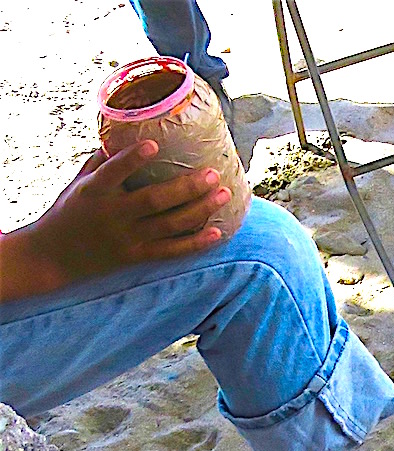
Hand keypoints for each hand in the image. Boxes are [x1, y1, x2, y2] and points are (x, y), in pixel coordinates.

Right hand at [32, 140, 231, 283]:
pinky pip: (171, 251)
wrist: (51, 257)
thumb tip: (128, 132)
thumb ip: (103, 162)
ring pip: (170, 224)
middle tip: (212, 174)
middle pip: (155, 201)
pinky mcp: (136, 256)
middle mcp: (112, 215)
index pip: (113, 172)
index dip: (132, 159)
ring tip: (223, 194)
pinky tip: (217, 232)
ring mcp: (127, 238)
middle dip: (187, 188)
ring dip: (200, 209)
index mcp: (94, 192)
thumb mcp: (78, 183)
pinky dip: (195, 243)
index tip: (153, 144)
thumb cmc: (68, 211)